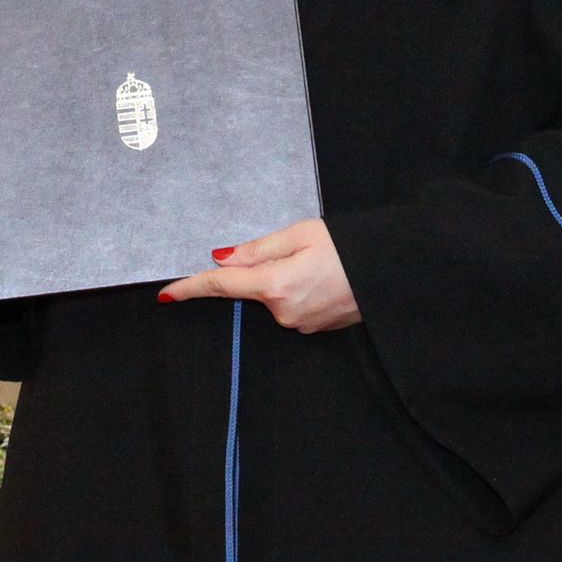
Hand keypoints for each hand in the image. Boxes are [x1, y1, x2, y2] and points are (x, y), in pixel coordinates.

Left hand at [157, 219, 361, 333]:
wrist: (396, 270)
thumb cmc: (351, 245)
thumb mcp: (301, 233)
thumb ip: (258, 249)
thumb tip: (222, 259)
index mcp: (276, 286)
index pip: (222, 286)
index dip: (191, 288)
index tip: (166, 295)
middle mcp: (285, 313)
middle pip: (253, 289)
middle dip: (262, 269)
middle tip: (297, 249)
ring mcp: (301, 325)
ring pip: (274, 298)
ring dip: (283, 279)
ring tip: (319, 261)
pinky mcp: (316, 329)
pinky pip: (294, 307)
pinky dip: (300, 291)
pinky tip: (324, 277)